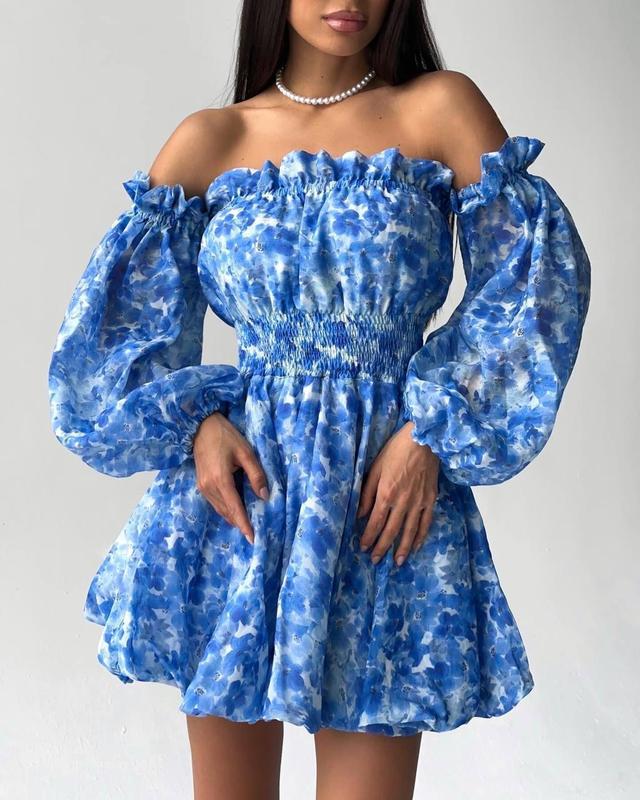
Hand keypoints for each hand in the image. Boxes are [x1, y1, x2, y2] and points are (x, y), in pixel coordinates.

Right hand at [192, 412, 268, 544]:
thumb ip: (256, 475)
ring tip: (247, 524)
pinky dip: (225, 509)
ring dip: (232, 517)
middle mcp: (208, 487)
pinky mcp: (200, 484)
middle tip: (254, 533)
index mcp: (220, 480)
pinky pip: (215, 503)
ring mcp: (202, 487)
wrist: (201, 426)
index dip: (244, 524)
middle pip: (226, 512)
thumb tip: (265, 496)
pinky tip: (235, 510)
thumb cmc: (226, 436)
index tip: (252, 538)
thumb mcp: (246, 452)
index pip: (234, 508)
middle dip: (240, 523)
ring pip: (220, 509)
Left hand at [356, 422, 439, 565]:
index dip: (368, 537)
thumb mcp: (375, 468)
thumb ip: (367, 493)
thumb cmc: (396, 450)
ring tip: (396, 562)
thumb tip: (360, 513)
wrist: (424, 440)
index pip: (375, 522)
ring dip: (401, 548)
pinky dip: (420, 537)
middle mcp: (402, 502)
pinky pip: (426, 523)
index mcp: (386, 493)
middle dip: (381, 547)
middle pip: (390, 530)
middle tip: (375, 560)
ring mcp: (419, 502)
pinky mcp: (431, 499)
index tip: (363, 547)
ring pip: (409, 531)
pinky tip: (415, 547)